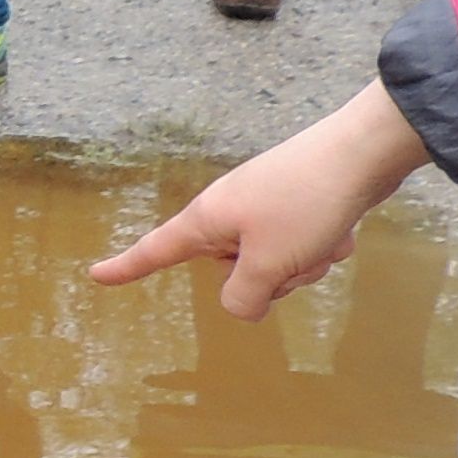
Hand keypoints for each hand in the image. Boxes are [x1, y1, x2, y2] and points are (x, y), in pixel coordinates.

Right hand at [89, 83, 432, 320]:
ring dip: (304, 264)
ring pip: (275, 263)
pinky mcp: (297, 204)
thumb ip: (242, 297)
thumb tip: (240, 305)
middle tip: (295, 258)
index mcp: (208, 220)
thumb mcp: (266, 265)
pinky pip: (303, 244)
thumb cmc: (305, 206)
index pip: (156, 250)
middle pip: (232, 271)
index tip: (96, 275)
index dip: (126, 267)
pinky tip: (340, 227)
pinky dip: (323, 244)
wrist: (362, 152)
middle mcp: (230, 212)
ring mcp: (264, 206)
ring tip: (323, 238)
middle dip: (270, 279)